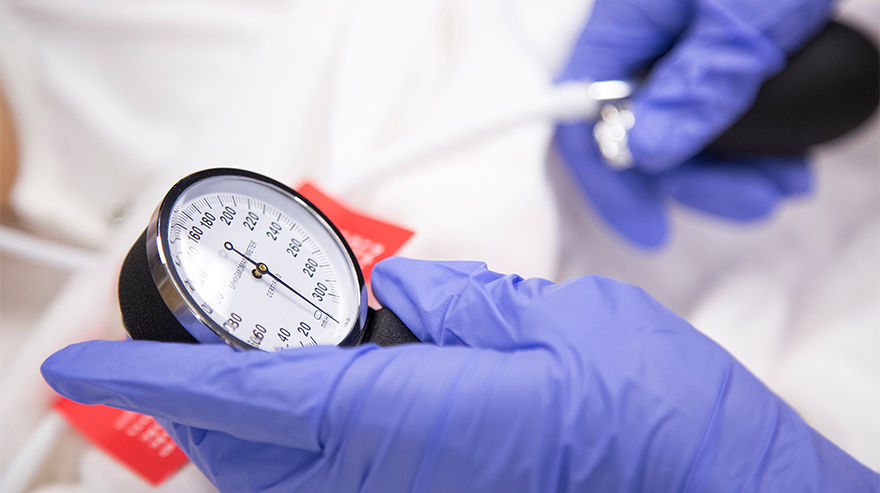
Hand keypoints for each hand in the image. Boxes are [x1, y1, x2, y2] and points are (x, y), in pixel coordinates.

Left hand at [42, 258, 875, 491]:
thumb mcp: (563, 320)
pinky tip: (320, 422)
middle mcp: (405, 483)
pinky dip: (298, 460)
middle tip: (176, 354)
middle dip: (199, 402)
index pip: (258, 396)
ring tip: (241, 380)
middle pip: (251, 453)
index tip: (86, 363)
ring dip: (243, 433)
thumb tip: (398, 300)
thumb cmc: (662, 419)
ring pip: (283, 486)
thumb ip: (463, 305)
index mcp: (425, 419)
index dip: (164, 378)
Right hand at [555, 0, 831, 246]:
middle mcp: (641, 40)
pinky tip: (791, 151)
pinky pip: (713, 105)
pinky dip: (750, 137)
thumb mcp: (744, 20)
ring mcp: (678, 44)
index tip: (653, 230)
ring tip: (790, 181)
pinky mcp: (711, 47)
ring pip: (684, 127)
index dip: (612, 183)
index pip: (583, 121)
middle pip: (642, 134)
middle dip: (700, 182)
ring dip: (735, 166)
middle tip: (760, 203)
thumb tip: (640, 153)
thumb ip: (694, 88)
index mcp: (623, 26)